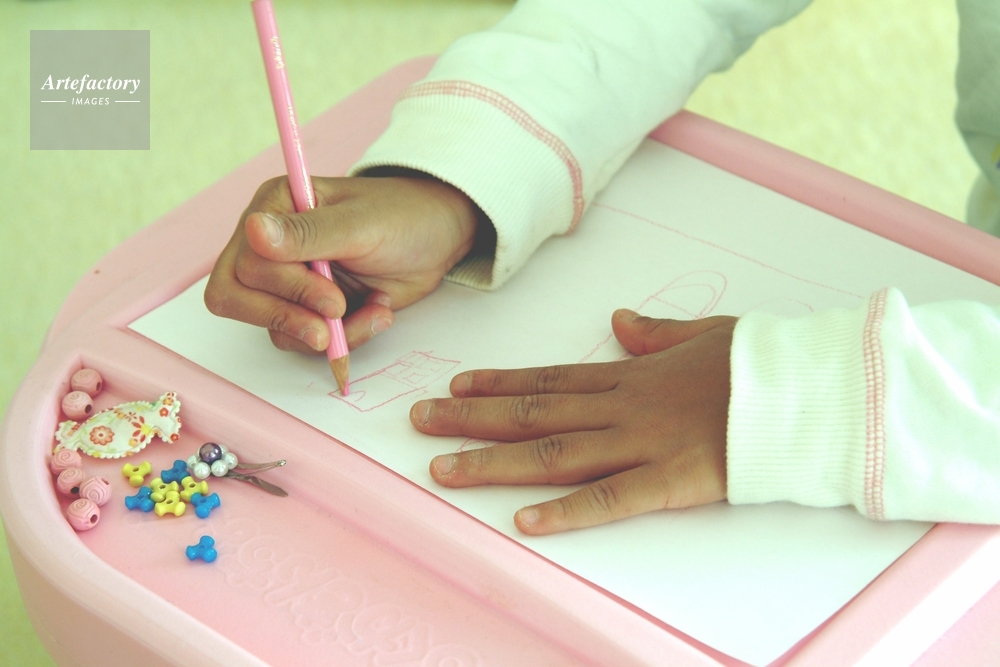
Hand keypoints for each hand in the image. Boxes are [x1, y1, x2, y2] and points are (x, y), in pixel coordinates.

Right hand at [205, 173, 481, 352]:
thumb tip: (252, 230)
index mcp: (273, 208)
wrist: (439, 239)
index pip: (245, 263)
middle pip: (239, 298)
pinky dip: (345, 339)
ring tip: (376, 310)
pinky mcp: (308, 309)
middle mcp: (268, 244)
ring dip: (326, 331)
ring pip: (272, 328)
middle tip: (337, 320)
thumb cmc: (403, 217)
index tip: (333, 299)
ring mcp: (287, 280)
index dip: (284, 289)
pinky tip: (377, 313)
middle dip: (291, 317)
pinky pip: (304, 341)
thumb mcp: (361, 225)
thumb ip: (308, 234)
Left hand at [410, 311, 734, 534]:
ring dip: (493, 461)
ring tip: (441, 467)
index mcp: (632, 375)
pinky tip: (522, 520)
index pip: (550, 378)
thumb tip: (620, 321)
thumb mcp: (706, 333)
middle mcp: (624, 407)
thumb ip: (657, 333)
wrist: (812, 389)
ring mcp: (643, 443)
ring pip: (553, 452)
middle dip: (471, 417)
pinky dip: (564, 510)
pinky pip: (610, 498)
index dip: (498, 382)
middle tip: (418, 421)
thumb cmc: (763, 364)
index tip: (455, 385)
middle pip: (533, 411)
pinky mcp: (672, 481)